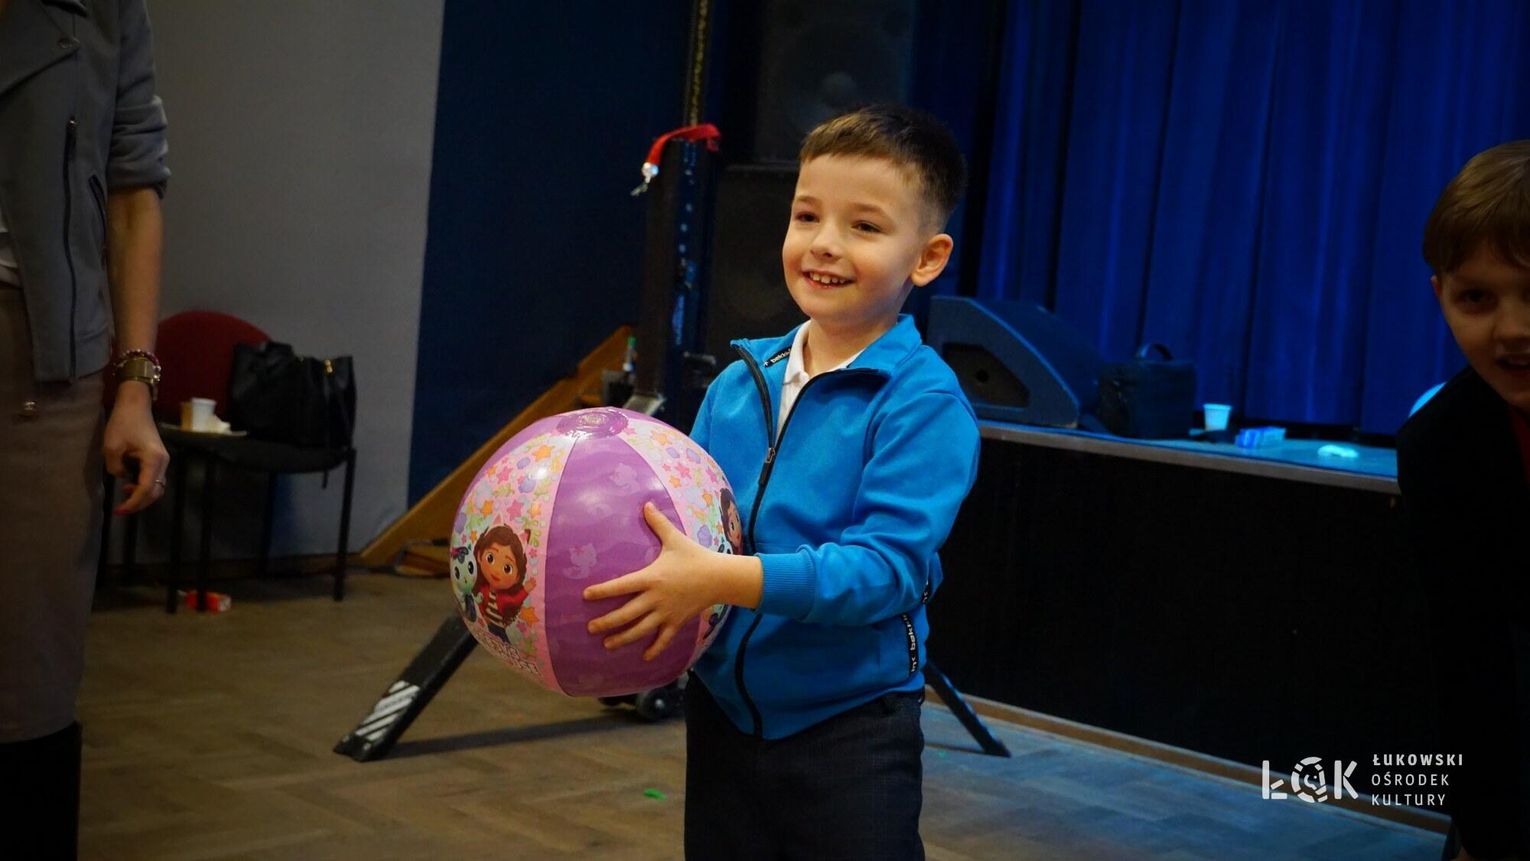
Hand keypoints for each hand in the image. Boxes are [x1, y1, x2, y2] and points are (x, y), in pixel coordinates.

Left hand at [103, 384, 168, 514]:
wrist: (134, 405)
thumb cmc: (123, 423)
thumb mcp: (111, 447)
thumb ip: (116, 468)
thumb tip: (122, 476)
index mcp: (153, 460)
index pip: (146, 489)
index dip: (133, 503)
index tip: (118, 511)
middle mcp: (163, 462)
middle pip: (155, 492)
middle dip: (139, 503)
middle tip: (121, 510)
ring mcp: (162, 461)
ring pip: (156, 487)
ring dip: (142, 496)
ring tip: (124, 497)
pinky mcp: (158, 458)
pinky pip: (153, 479)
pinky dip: (144, 487)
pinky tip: (130, 485)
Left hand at [584, 502, 728, 660]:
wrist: (719, 577)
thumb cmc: (695, 556)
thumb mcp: (674, 538)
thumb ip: (657, 523)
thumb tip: (646, 503)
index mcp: (651, 578)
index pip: (620, 586)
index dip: (601, 591)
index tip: (585, 596)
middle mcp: (655, 599)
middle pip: (626, 614)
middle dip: (607, 622)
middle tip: (591, 628)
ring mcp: (666, 613)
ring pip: (640, 630)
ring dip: (623, 638)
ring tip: (607, 645)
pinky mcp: (677, 622)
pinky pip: (664, 639)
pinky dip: (654, 649)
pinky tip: (644, 657)